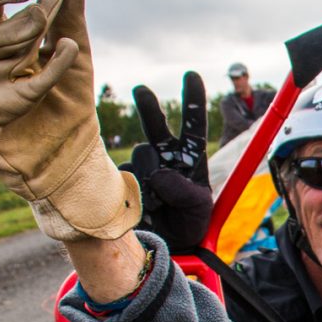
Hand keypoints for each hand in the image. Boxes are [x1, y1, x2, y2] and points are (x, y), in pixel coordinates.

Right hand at [0, 0, 137, 240]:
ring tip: (52, 24)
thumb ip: (69, 20)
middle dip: (22, 15)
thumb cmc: (67, 109)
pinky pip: (15, 90)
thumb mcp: (73, 57)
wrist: (69, 161)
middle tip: (49, 3)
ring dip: (23, 32)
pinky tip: (70, 51)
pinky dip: (47, 70)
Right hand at [123, 73, 213, 250]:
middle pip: (156, 126)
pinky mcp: (122, 180)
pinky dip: (133, 192)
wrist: (163, 245)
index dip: (192, 100)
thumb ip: (186, 193)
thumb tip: (160, 174)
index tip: (191, 76)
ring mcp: (142, 166)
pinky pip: (125, 178)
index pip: (193, 126)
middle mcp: (164, 156)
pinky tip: (140, 208)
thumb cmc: (188, 223)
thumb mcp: (199, 210)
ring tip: (157, 205)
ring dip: (149, 178)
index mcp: (189, 157)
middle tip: (142, 90)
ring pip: (141, 157)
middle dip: (149, 106)